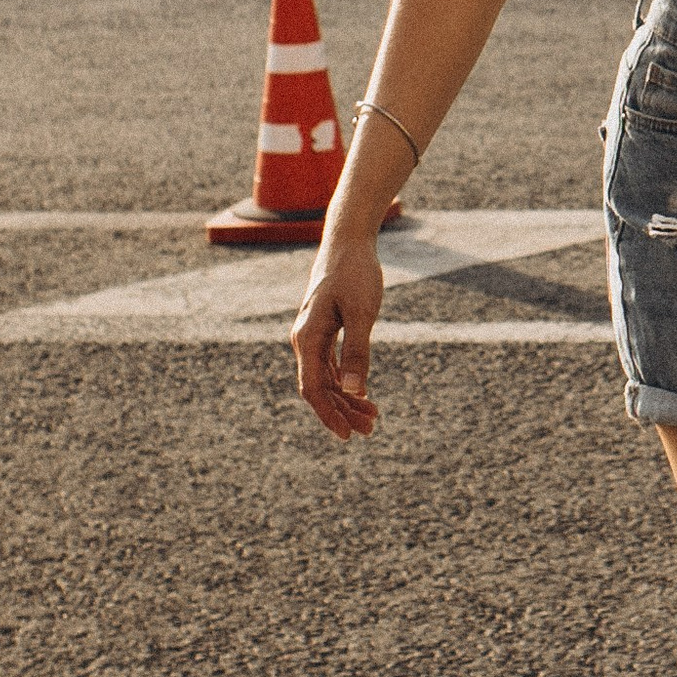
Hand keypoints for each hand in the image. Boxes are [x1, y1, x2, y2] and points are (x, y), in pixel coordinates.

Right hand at [291, 239, 384, 442]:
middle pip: (318, 388)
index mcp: (307, 337)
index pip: (312, 388)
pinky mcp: (323, 331)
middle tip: (369, 430)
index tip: (348, 434)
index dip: (329, 414)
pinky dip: (345, 382)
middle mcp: (304, 340)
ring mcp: (312, 336)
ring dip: (346, 399)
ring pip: (325, 379)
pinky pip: (329, 366)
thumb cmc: (355, 273)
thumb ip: (357, 352)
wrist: (348, 241)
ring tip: (372, 417)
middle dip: (342, 411)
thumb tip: (354, 391)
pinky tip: (362, 394)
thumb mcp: (362, 312)